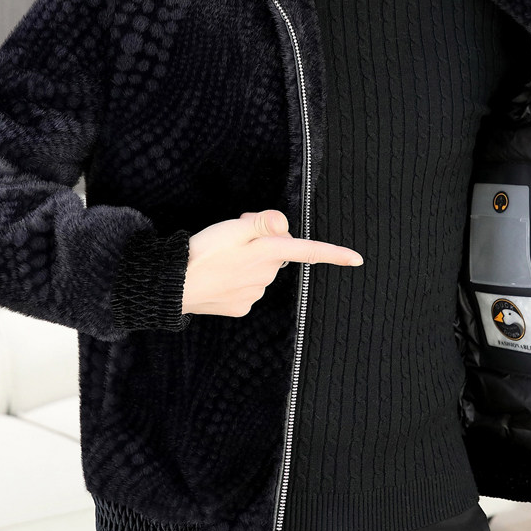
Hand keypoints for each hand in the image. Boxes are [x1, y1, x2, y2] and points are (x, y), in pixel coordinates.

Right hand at [182, 209, 362, 316]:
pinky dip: (236, 280)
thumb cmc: (201, 253)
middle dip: (263, 242)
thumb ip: (263, 223)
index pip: (308, 250)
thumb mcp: (232, 228)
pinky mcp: (241, 307)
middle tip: (233, 234)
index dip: (334, 253)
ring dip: (248, 261)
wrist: (172, 287)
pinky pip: (247, 289)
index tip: (358, 259)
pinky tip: (217, 277)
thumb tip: (286, 226)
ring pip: (261, 271)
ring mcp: (254, 294)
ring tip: (219, 258)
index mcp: (268, 253)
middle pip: (277, 253)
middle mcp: (266, 276)